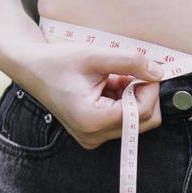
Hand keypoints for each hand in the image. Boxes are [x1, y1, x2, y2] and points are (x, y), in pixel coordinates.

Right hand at [22, 41, 166, 148]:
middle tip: (128, 72)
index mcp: (92, 120)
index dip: (151, 88)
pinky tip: (106, 85)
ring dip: (131, 96)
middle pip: (144, 121)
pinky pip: (123, 120)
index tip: (146, 69)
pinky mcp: (94, 133)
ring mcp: (93, 137)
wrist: (32, 68)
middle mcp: (93, 135)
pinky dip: (122, 100)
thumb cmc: (57, 61)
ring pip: (136, 120)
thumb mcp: (96, 55)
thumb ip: (131, 62)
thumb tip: (159, 72)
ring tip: (111, 78)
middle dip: (143, 94)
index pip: (143, 112)